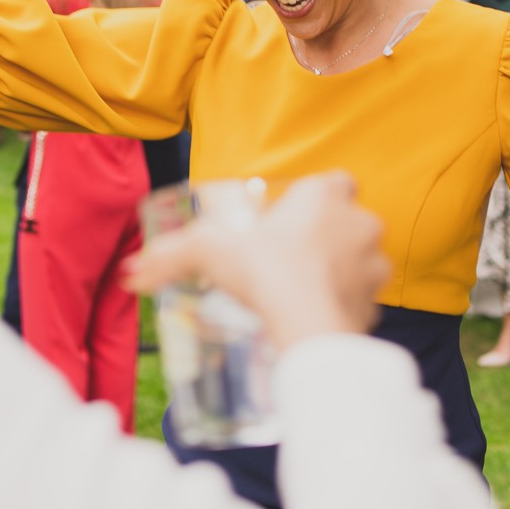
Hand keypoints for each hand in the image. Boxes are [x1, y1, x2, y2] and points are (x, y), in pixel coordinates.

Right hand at [126, 173, 387, 350]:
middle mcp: (360, 222)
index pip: (335, 181)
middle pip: (347, 222)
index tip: (290, 219)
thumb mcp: (208, 252)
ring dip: (339, 272)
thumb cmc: (263, 273)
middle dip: (326, 238)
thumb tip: (132, 272)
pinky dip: (342, 307)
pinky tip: (315, 318)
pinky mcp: (377, 302)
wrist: (305, 327)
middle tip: (291, 258)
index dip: (315, 198)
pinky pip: (362, 299)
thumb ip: (170, 256)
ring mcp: (374, 263)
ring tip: (304, 292)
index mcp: (325, 194)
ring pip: (360, 261)